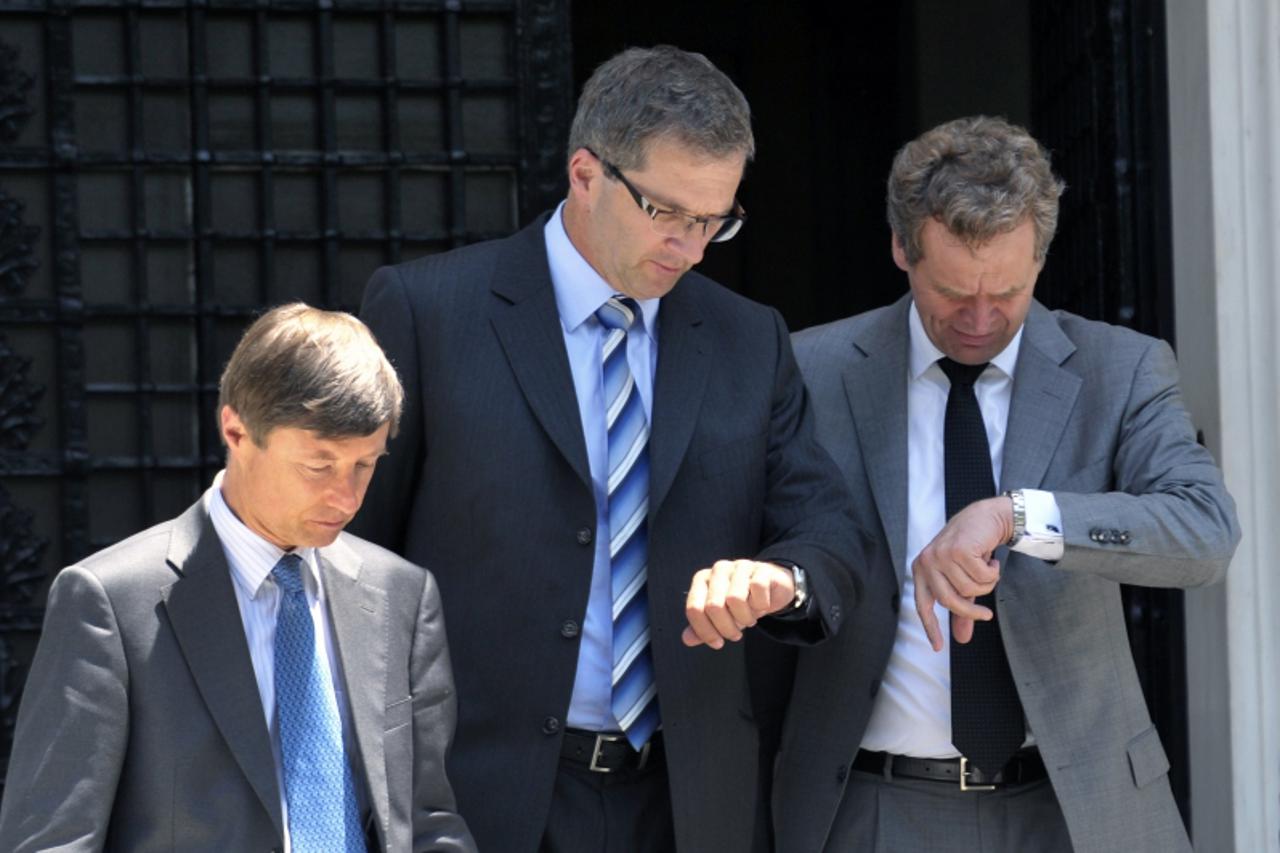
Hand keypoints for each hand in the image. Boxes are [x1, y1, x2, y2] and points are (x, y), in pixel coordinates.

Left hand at [682, 559, 796, 649]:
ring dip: (745, 618)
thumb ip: (701, 628)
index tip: (718, 643)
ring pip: (735, 599)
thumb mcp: (719, 618)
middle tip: (736, 635)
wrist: (770, 588)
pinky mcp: (761, 569)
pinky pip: (758, 589)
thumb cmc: (740, 604)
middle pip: (713, 606)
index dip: (705, 632)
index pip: (694, 609)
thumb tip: (687, 639)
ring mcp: (740, 566)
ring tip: (749, 620)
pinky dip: (761, 605)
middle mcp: (718, 570)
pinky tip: (762, 607)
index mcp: (702, 579)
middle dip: (726, 628)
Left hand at [912, 496, 1013, 651]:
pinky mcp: (959, 551)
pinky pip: (982, 578)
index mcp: (921, 570)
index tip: (938, 647)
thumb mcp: (963, 580)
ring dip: (985, 584)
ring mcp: (941, 555)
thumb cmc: (972, 549)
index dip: (930, 627)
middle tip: (987, 616)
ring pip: (969, 589)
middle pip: (950, 601)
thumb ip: (961, 607)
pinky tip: (990, 559)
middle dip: (971, 612)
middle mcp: (926, 562)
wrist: (987, 517)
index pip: (923, 605)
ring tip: (986, 569)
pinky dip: (992, 573)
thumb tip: (961, 638)